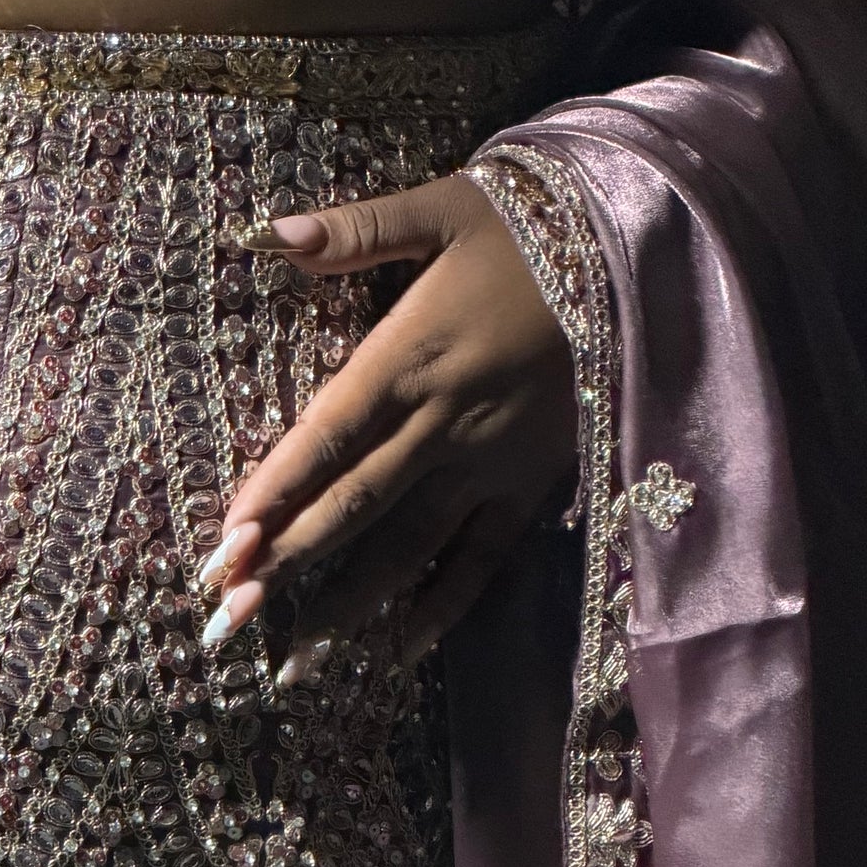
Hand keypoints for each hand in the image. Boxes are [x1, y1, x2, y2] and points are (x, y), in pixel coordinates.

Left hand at [197, 174, 575, 675]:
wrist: (640, 253)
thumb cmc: (532, 226)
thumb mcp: (444, 209)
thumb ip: (358, 230)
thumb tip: (272, 232)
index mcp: (412, 354)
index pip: (326, 434)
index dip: (275, 490)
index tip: (226, 544)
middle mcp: (445, 420)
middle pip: (353, 504)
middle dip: (289, 562)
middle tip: (230, 616)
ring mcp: (490, 461)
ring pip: (409, 545)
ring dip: (351, 604)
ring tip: (298, 657)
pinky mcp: (533, 482)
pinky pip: (484, 556)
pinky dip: (444, 604)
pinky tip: (402, 649)